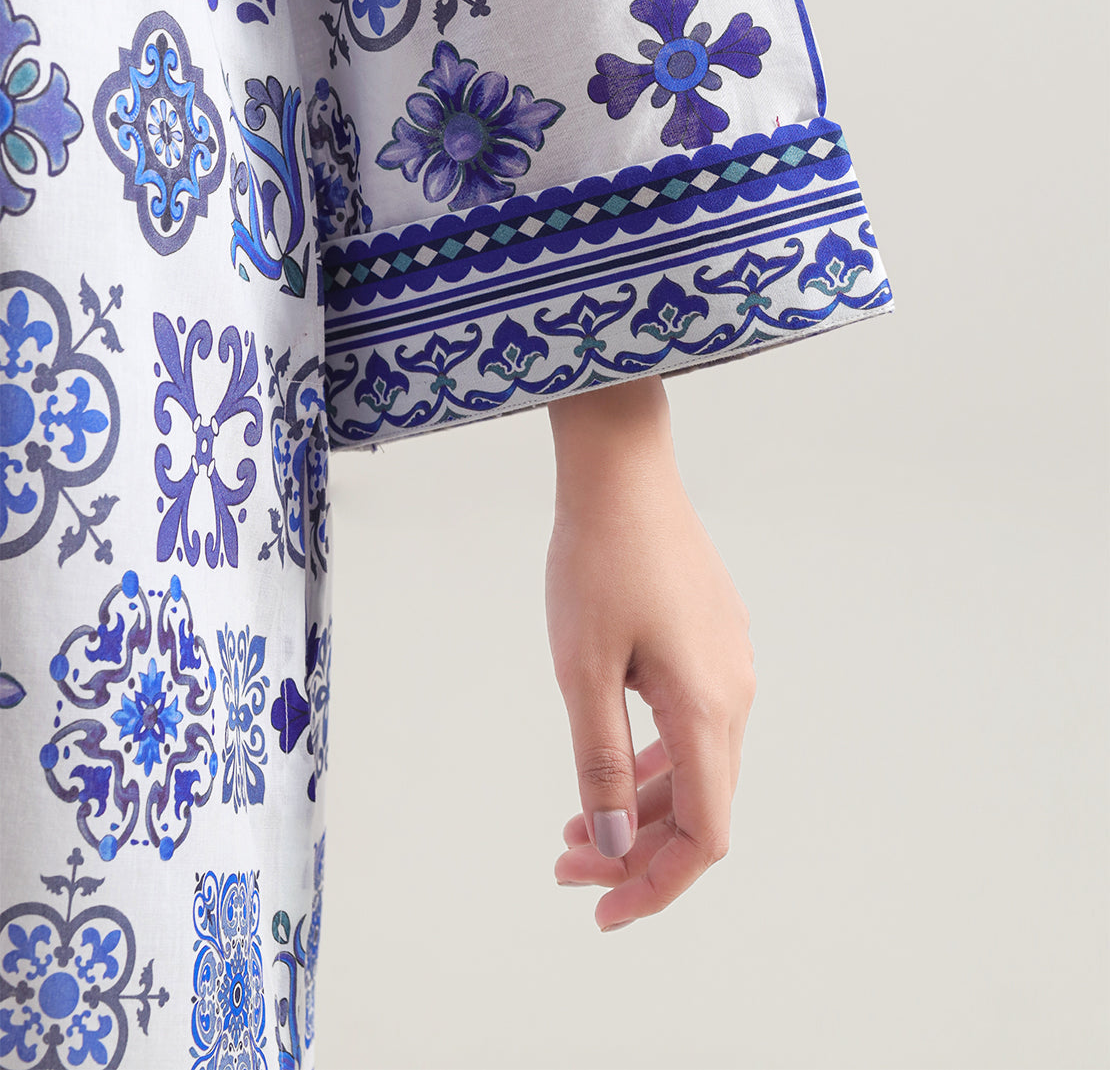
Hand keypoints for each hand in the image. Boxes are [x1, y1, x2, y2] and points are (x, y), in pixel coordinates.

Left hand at [545, 376, 756, 932]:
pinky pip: (692, 724)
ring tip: (574, 827)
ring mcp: (729, 663)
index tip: (599, 911)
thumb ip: (600, 764)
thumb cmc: (596, 562)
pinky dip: (651, 760)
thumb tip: (617, 848)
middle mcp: (734, 693)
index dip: (656, 886)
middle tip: (565, 865)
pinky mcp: (714, 640)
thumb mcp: (581, 670)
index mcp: (707, 709)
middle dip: (636, 851)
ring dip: (640, 806)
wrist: (623, 471)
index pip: (705, 835)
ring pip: (696, 766)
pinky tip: (608, 764)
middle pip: (702, 807)